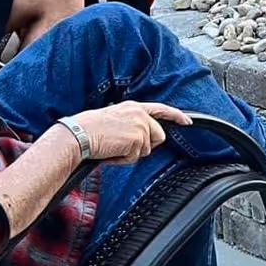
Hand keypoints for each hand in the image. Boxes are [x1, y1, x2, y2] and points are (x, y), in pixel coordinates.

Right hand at [66, 101, 191, 163]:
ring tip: (114, 147)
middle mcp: (139, 114)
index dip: (176, 116)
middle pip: (158, 136)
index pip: (161, 109)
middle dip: (145, 145)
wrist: (78, 135)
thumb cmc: (89, 129)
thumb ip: (131, 123)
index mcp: (133, 107)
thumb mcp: (114, 118)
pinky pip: (137, 156)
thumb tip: (141, 137)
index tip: (186, 121)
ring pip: (147, 148)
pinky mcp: (137, 139)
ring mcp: (140, 126)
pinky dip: (124, 159)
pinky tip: (112, 152)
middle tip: (124, 147)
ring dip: (131, 153)